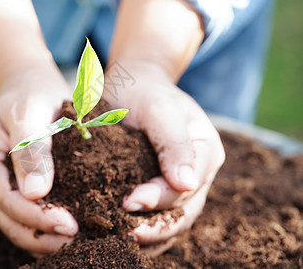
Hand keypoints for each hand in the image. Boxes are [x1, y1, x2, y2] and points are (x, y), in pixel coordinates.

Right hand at [0, 66, 77, 256]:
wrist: (31, 90)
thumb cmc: (30, 96)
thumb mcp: (28, 113)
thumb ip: (30, 150)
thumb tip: (35, 194)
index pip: (7, 200)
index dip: (36, 216)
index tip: (69, 224)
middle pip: (10, 221)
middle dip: (42, 236)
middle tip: (77, 241)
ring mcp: (3, 188)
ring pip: (19, 226)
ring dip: (46, 239)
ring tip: (78, 244)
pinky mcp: (19, 190)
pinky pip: (30, 217)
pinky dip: (48, 228)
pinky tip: (71, 232)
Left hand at [104, 64, 224, 256]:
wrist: (135, 84)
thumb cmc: (145, 91)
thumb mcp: (159, 108)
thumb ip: (174, 142)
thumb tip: (187, 184)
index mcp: (205, 151)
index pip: (185, 188)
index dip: (157, 200)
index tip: (127, 203)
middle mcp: (199, 171)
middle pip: (182, 212)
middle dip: (153, 227)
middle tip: (122, 233)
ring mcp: (182, 181)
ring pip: (172, 219)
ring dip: (149, 234)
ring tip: (120, 240)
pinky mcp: (163, 185)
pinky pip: (158, 213)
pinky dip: (143, 225)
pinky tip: (121, 233)